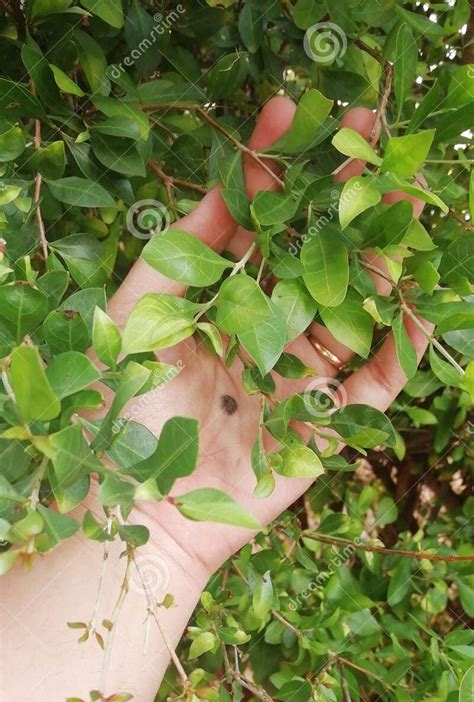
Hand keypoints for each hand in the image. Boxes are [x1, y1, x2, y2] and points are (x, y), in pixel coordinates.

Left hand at [108, 98, 432, 577]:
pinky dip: (403, 346)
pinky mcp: (327, 423)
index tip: (291, 110)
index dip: (278, 170)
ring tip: (402, 192)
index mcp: (222, 305)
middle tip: (368, 128)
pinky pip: (376, 382)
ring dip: (381, 251)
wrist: (136, 508)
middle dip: (342, 192)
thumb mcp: (136, 316)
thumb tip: (226, 181)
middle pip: (317, 254)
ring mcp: (302, 376)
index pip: (261, 226)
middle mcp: (267, 333)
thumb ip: (179, 251)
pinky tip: (418, 298)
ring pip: (354, 307)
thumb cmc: (120, 414)